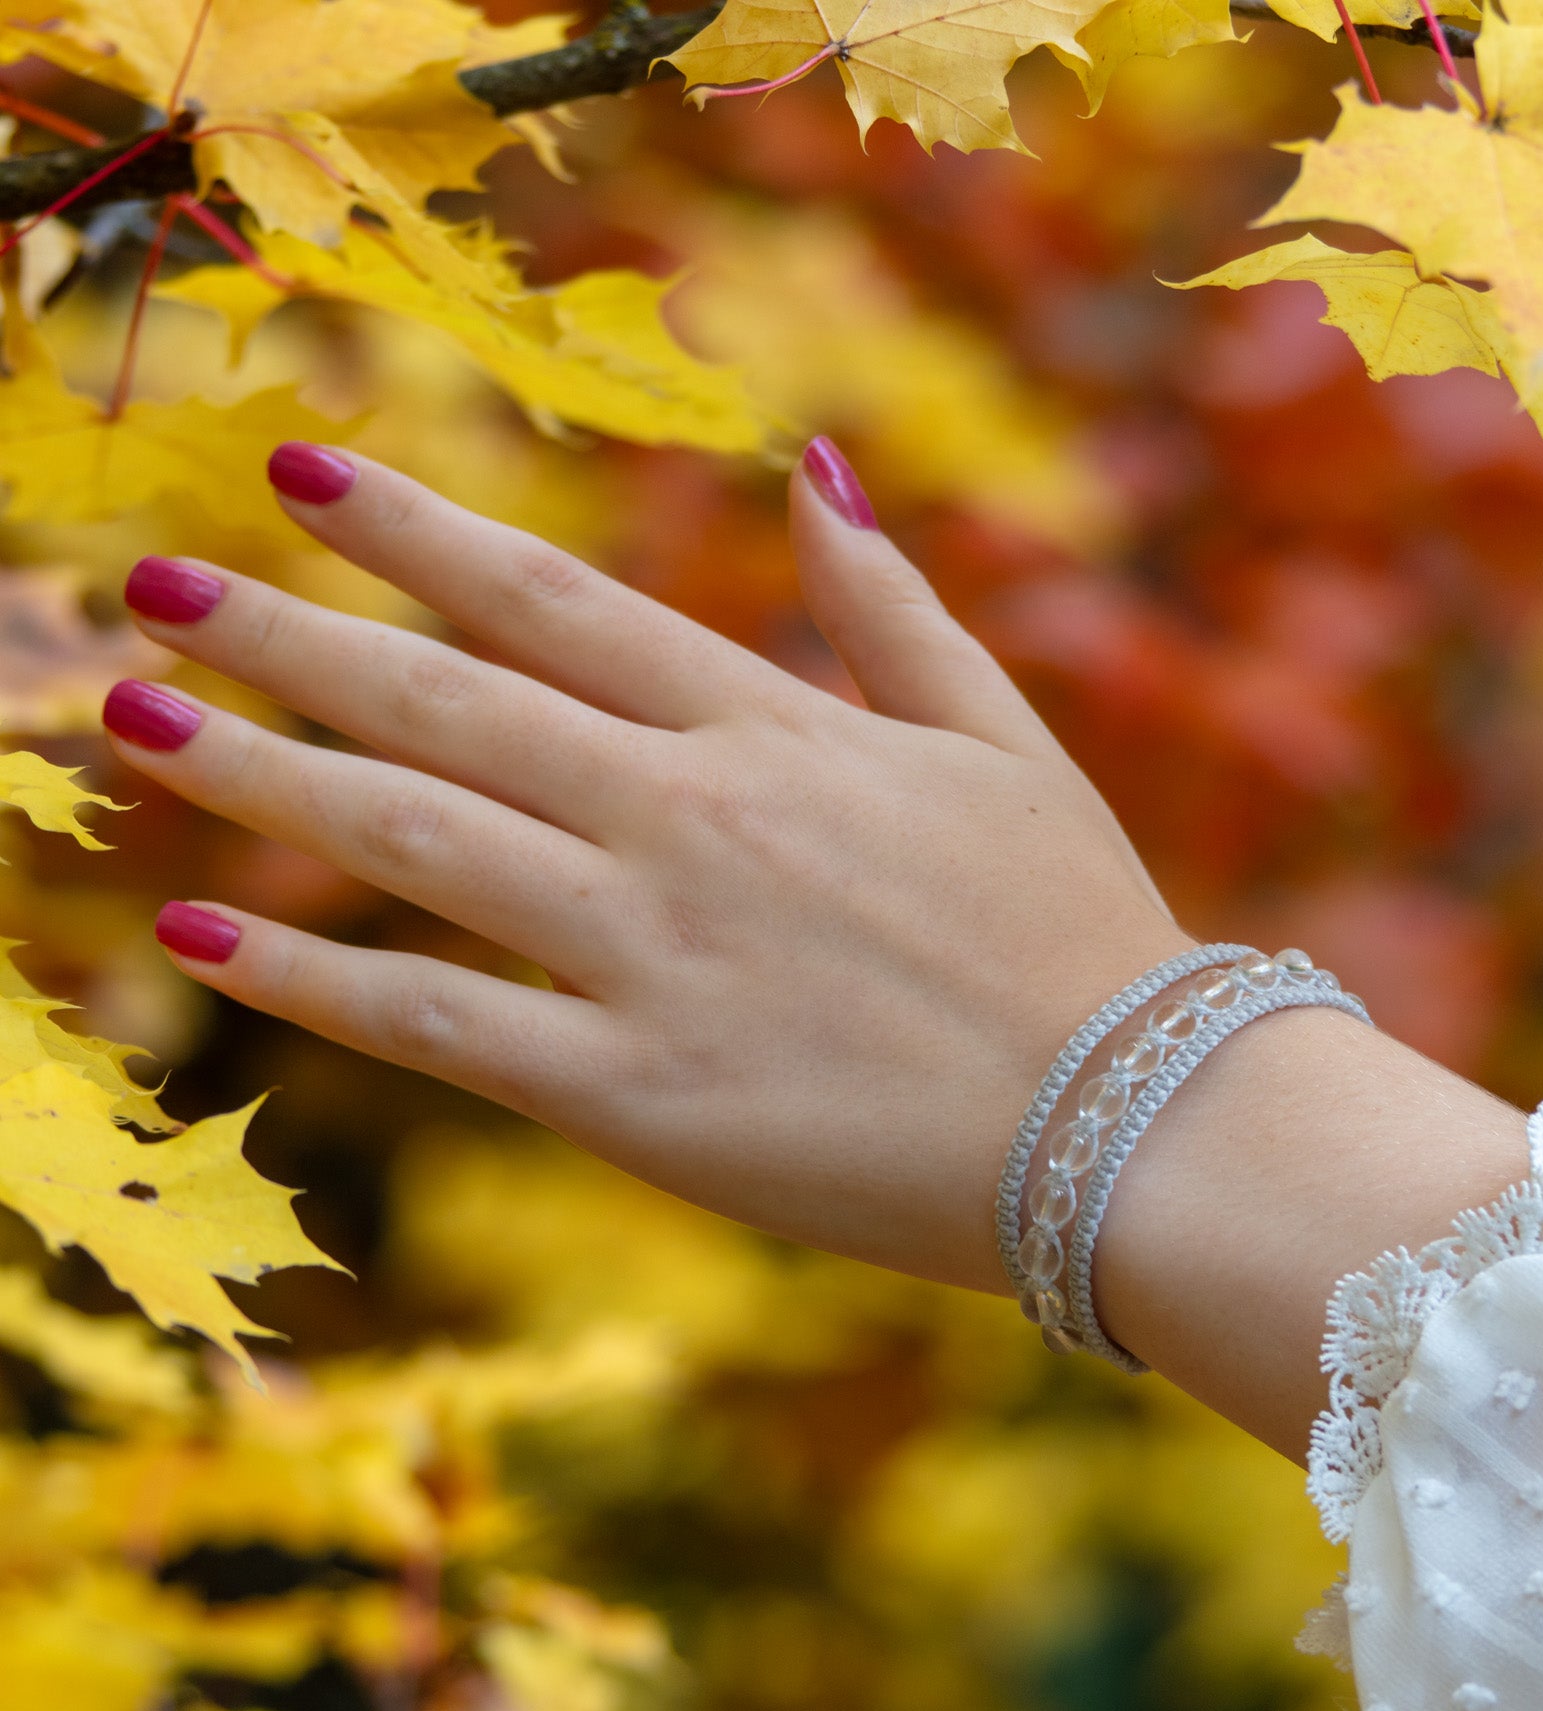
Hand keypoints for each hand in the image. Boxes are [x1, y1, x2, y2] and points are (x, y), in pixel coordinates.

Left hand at [104, 440, 1187, 1295]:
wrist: (1133, 1128)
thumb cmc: (1080, 934)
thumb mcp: (1005, 743)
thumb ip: (892, 612)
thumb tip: (817, 469)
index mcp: (775, 730)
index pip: (551, 599)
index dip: (410, 532)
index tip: (297, 474)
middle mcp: (691, 819)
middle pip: (445, 701)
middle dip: (280, 631)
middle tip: (143, 579)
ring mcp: (654, 954)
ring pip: (413, 838)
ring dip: (255, 769)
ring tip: (127, 717)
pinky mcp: (637, 1094)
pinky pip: (436, 1020)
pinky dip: (311, 972)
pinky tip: (201, 928)